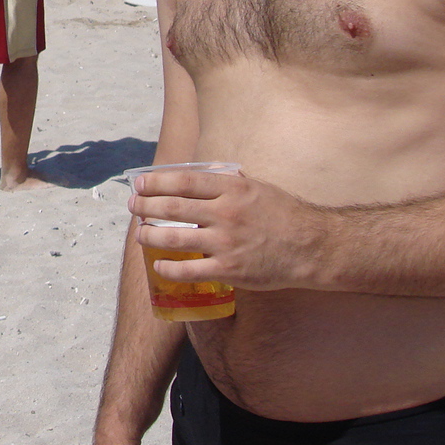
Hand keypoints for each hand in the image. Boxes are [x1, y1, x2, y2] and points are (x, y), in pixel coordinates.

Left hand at [130, 167, 326, 290]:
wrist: (313, 247)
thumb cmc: (284, 214)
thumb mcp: (256, 187)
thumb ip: (226, 182)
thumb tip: (199, 173)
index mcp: (231, 189)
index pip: (182, 181)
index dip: (155, 182)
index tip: (138, 183)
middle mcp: (225, 213)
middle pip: (171, 207)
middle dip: (144, 206)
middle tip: (132, 206)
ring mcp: (226, 243)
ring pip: (174, 238)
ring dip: (149, 235)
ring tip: (139, 233)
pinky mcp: (230, 270)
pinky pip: (190, 271)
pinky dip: (168, 268)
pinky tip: (158, 264)